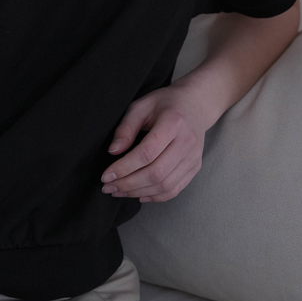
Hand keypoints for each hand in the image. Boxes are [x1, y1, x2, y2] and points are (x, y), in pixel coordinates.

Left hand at [100, 84, 209, 202]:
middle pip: (156, 173)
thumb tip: (113, 152)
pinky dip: (155, 197)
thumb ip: (126, 128)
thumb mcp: (141, 106)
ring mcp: (193, 157)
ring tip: (118, 191)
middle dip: (128, 184)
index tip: (106, 175)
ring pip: (165, 185)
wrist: (195, 104)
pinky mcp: (195, 167)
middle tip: (108, 187)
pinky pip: (175, 189)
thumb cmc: (165, 103)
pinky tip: (138, 195)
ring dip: (138, 192)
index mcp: (173, 123)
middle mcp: (187, 142)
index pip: (147, 153)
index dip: (124, 167)